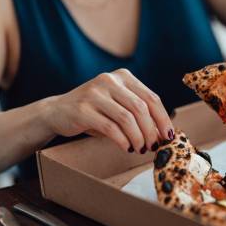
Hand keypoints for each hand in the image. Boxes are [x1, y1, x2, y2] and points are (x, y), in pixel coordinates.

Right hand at [39, 69, 173, 152]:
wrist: (57, 111)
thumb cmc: (95, 111)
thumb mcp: (118, 105)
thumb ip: (139, 114)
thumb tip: (163, 134)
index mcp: (123, 76)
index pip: (151, 98)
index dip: (163, 119)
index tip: (168, 136)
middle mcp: (109, 80)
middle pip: (141, 108)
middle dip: (151, 131)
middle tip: (153, 146)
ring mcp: (94, 93)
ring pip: (127, 118)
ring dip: (138, 138)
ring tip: (140, 148)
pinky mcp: (83, 109)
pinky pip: (110, 128)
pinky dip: (122, 140)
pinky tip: (126, 147)